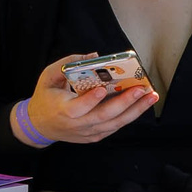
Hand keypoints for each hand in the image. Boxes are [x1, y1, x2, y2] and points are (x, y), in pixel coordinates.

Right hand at [20, 53, 156, 145]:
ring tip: (151, 97)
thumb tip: (94, 55)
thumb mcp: (48, 77)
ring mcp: (87, 133)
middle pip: (104, 116)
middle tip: (142, 89)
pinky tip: (142, 104)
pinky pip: (115, 126)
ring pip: (114, 124)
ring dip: (135, 110)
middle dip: (125, 102)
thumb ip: (67, 64)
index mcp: (62, 110)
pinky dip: (129, 116)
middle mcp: (76, 125)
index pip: (77, 108)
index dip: (90, 100)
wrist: (40, 125)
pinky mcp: (95, 136)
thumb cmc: (46, 97)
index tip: (102, 89)